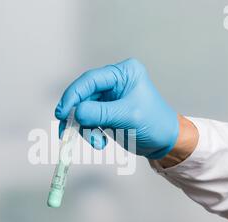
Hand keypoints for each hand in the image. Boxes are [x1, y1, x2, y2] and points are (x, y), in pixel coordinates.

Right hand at [55, 58, 178, 158]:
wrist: (165, 142)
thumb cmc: (155, 124)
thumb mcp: (127, 117)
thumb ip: (100, 113)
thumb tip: (76, 112)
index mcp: (123, 73)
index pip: (91, 80)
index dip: (73, 95)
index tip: (63, 112)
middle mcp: (114, 82)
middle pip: (84, 96)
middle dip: (77, 116)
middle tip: (67, 130)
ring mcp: (109, 97)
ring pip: (83, 110)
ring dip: (85, 128)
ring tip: (97, 142)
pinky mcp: (106, 111)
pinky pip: (89, 120)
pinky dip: (90, 133)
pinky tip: (101, 141)